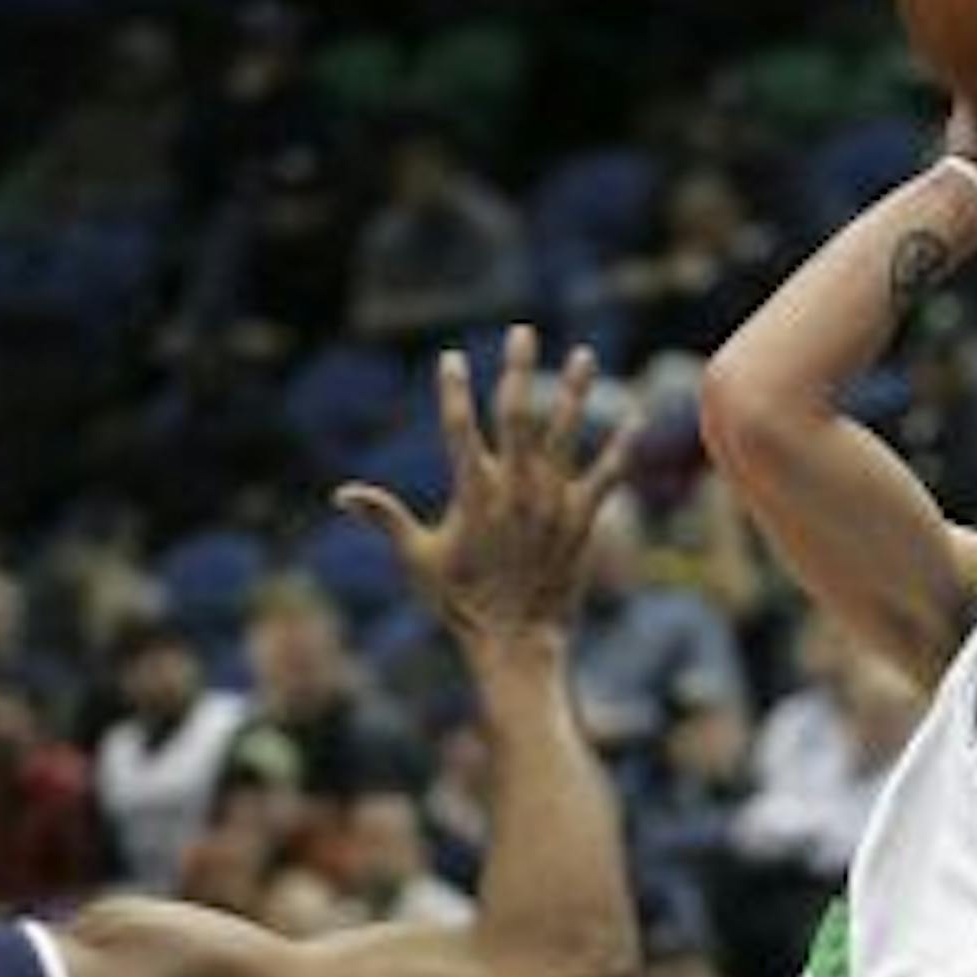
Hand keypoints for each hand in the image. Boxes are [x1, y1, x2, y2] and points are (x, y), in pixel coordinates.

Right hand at [334, 325, 629, 652]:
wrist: (516, 643)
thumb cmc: (462, 605)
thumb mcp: (417, 559)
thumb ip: (385, 518)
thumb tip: (341, 494)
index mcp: (473, 492)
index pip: (458, 426)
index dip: (453, 389)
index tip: (452, 359)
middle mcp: (516, 489)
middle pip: (517, 414)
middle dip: (518, 369)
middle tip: (523, 333)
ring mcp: (552, 503)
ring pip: (566, 435)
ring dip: (575, 392)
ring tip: (585, 356)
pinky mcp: (581, 522)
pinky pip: (606, 477)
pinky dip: (621, 448)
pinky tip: (635, 419)